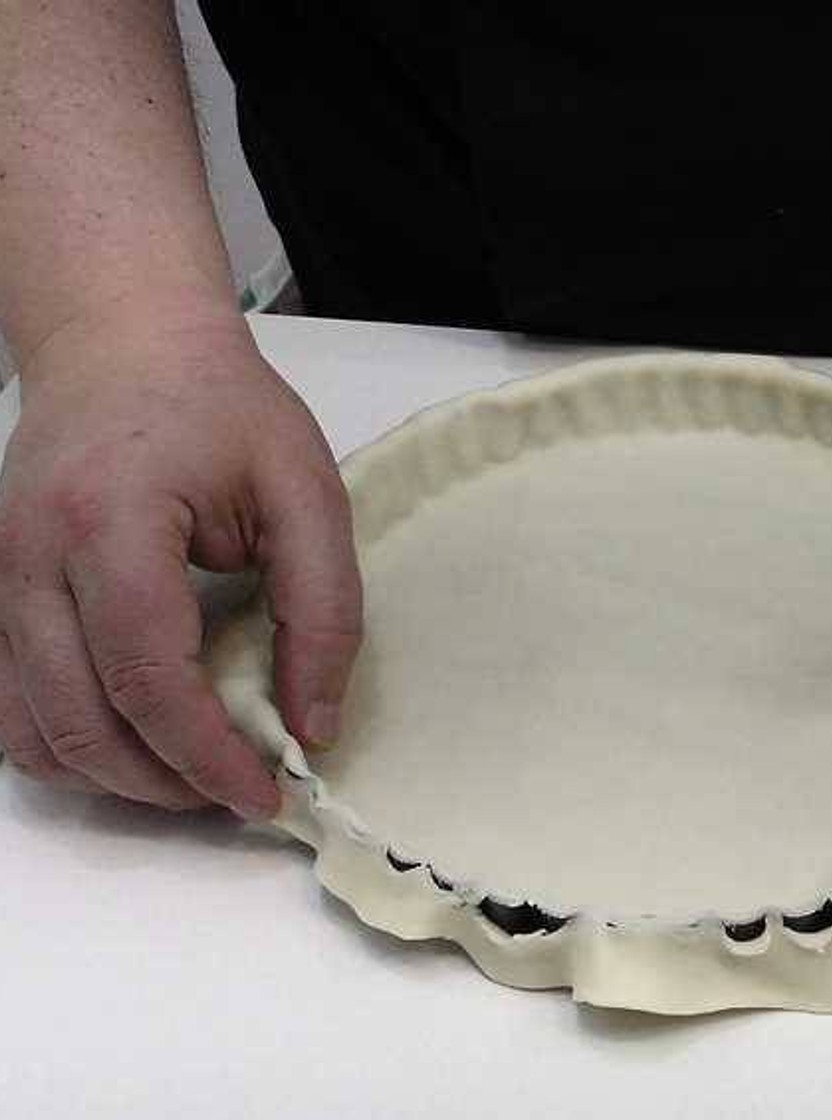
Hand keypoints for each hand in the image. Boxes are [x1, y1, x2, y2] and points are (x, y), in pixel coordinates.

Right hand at [0, 310, 360, 817]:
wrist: (124, 344)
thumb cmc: (220, 408)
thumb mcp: (306, 493)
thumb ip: (323, 610)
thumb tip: (312, 724)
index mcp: (111, 523)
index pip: (149, 677)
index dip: (208, 755)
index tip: (266, 792)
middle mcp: (29, 560)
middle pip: (79, 722)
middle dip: (165, 783)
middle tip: (237, 792)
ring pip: (30, 730)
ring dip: (113, 777)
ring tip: (192, 777)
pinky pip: (10, 703)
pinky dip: (68, 745)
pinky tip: (135, 745)